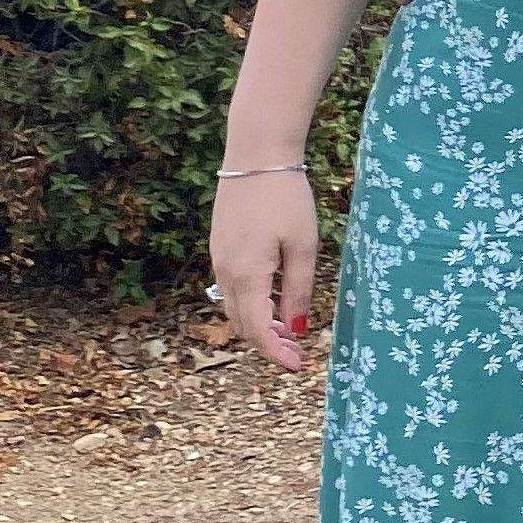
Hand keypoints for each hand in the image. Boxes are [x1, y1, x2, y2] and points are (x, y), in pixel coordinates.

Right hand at [211, 171, 319, 371]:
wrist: (256, 156)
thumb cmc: (286, 199)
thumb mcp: (303, 246)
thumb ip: (299, 289)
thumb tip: (296, 328)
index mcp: (247, 274)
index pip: (257, 329)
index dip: (275, 353)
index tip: (296, 366)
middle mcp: (225, 271)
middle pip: (241, 323)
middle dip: (267, 342)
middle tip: (296, 351)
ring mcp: (218, 258)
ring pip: (234, 306)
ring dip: (258, 323)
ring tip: (288, 329)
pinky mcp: (219, 246)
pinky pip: (232, 287)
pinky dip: (251, 302)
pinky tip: (274, 298)